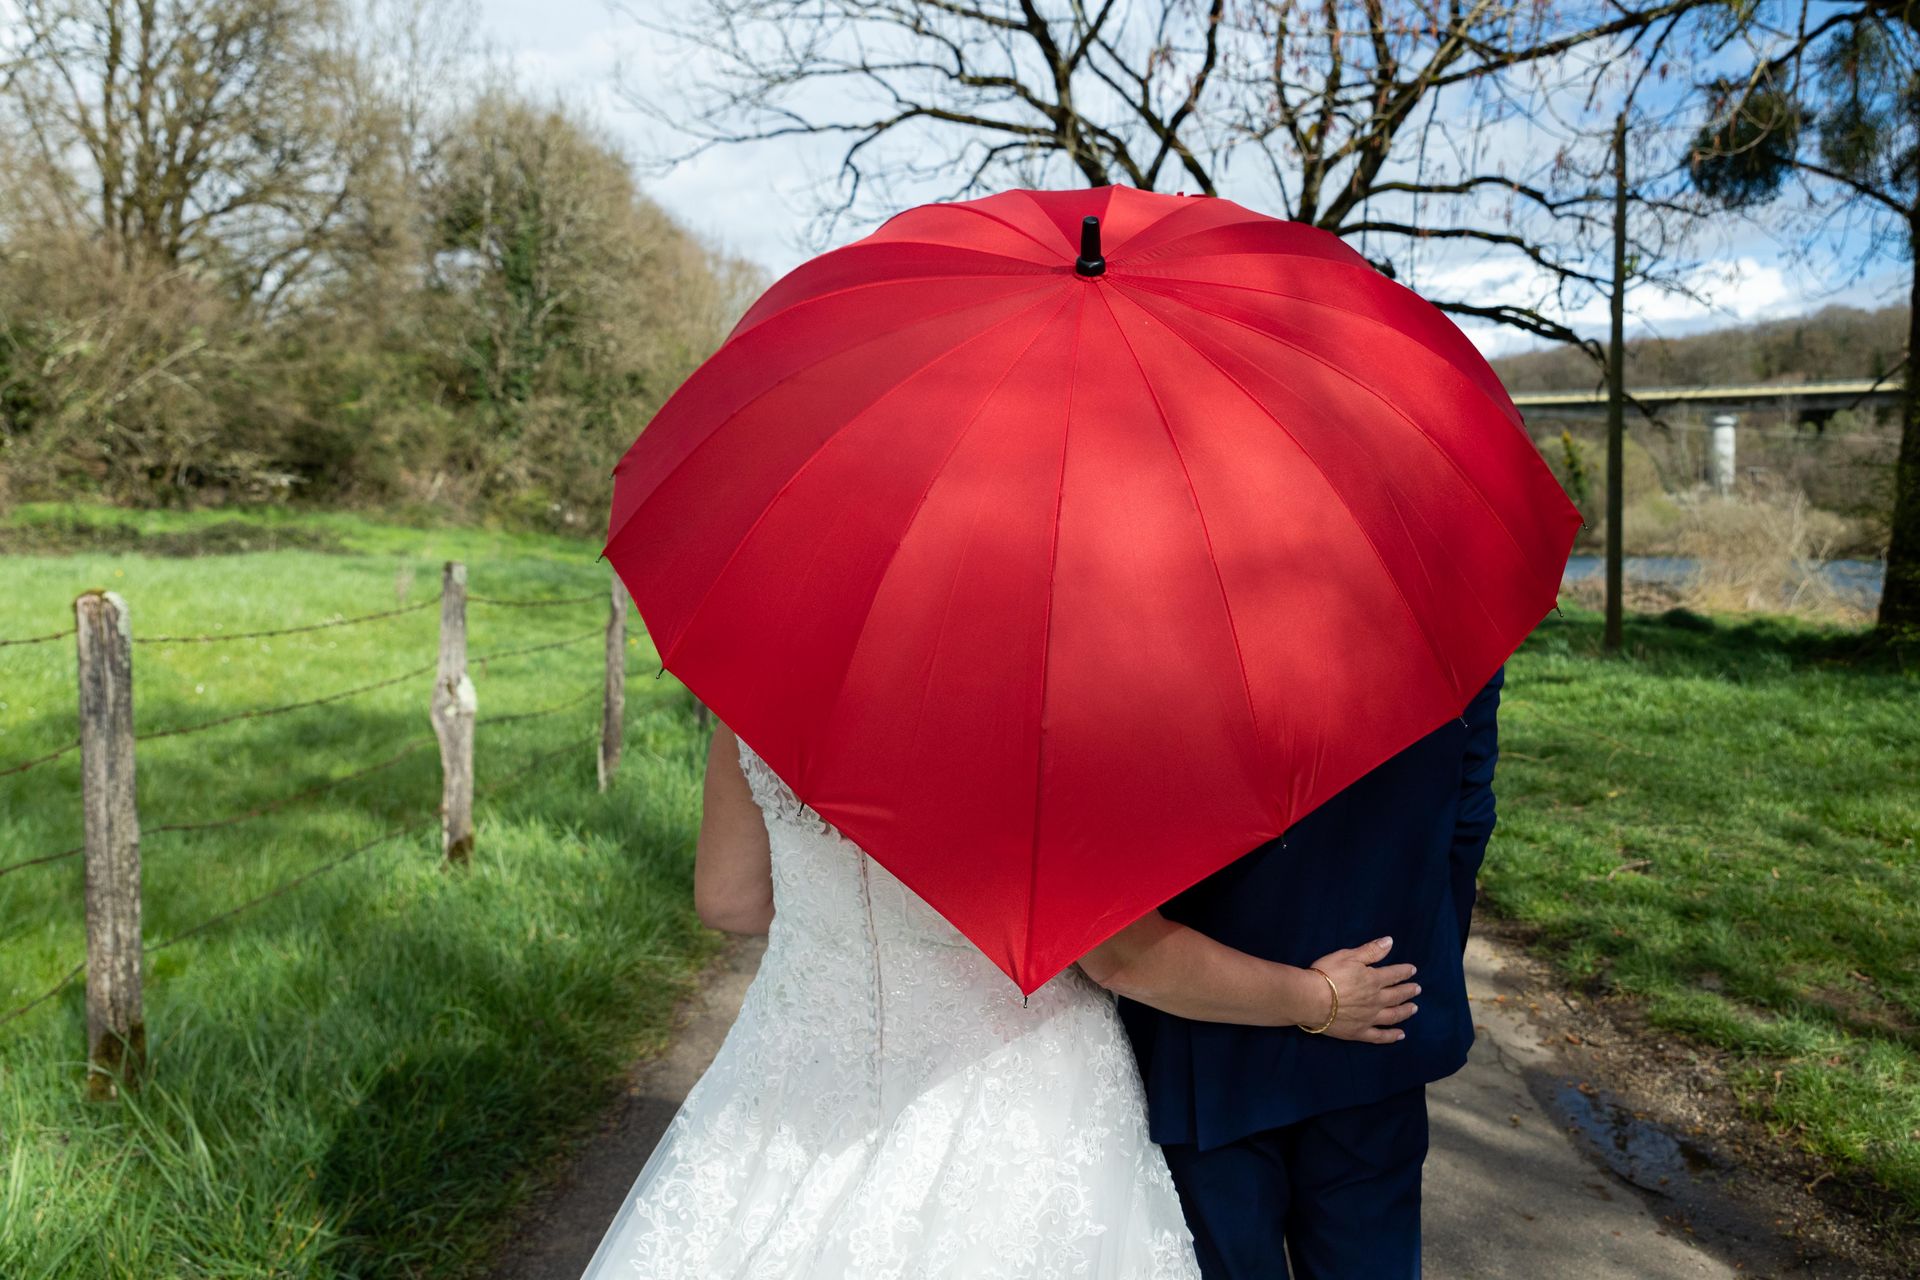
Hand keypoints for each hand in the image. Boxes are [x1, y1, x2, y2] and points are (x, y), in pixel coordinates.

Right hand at [1304, 936, 1418, 1043]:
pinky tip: (1400, 1035)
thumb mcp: (1348, 956)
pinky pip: (1380, 1036)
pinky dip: (1391, 1036)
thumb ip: (1370, 951)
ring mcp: (1369, 1018)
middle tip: (1417, 989)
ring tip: (1414, 1008)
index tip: (1413, 970)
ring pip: (1393, 1015)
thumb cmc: (1326, 974)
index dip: (1404, 971)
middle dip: (1408, 991)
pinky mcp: (1359, 1032)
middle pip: (1397, 995)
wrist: (1311, 1000)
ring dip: (1405, 1011)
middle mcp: (1376, 1000)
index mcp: (1373, 980)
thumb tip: (1390, 941)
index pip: (1394, 974)